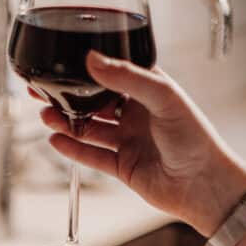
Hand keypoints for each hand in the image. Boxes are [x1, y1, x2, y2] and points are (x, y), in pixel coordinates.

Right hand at [38, 51, 245, 238]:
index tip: (64, 63)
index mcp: (151, 90)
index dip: (88, 69)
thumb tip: (92, 59)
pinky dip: (73, 149)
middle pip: (95, 101)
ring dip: (67, 122)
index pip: (114, 73)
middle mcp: (138, 114)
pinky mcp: (123, 166)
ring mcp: (129, 141)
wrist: (203, 185)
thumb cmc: (195, 139)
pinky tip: (56, 140)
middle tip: (43, 90)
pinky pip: (93, 156)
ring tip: (46, 115)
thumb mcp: (162, 97)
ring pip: (90, 128)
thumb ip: (126, 77)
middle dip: (70, 96)